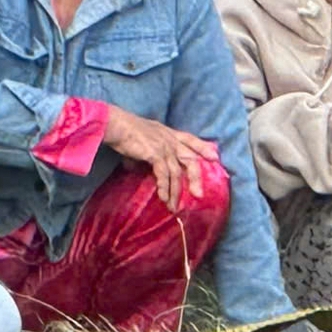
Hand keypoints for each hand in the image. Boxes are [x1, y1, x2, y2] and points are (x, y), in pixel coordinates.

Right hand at [103, 105, 218, 212]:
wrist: (116, 124)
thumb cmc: (124, 130)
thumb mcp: (142, 139)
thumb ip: (146, 153)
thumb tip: (138, 167)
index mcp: (169, 133)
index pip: (191, 139)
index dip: (204, 148)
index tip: (215, 158)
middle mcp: (170, 139)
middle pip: (190, 160)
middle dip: (196, 179)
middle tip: (198, 195)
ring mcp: (164, 146)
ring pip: (177, 173)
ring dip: (175, 191)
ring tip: (173, 206)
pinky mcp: (155, 154)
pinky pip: (163, 174)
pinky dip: (163, 187)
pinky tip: (162, 197)